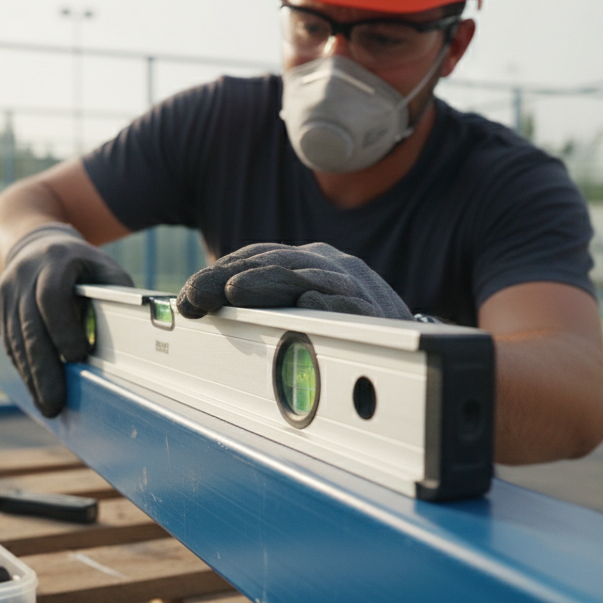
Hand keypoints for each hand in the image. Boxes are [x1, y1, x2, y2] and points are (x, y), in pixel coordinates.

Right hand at [0, 223, 133, 416]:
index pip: (50, 297)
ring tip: (48, 405)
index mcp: (54, 261)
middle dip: (43, 368)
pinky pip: (9, 343)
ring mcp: (5, 292)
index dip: (63, 328)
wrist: (36, 246)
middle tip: (55, 402)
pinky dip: (23, 368)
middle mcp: (23, 275)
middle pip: (29, 326)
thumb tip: (136, 334)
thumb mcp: (104, 269)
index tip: (78, 356)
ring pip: (15, 340)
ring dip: (31, 376)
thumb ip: (117, 295)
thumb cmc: (81, 265)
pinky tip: (36, 388)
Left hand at [176, 242, 411, 319]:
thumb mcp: (300, 310)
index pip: (257, 257)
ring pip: (307, 279)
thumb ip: (259, 308)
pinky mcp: (379, 315)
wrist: (415, 345)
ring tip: (234, 292)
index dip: (219, 273)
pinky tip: (304, 306)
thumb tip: (195, 314)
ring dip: (269, 284)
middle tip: (200, 295)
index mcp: (307, 262)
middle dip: (231, 278)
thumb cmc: (346, 331)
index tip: (187, 299)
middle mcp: (329, 268)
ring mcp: (355, 288)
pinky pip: (352, 308)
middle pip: (275, 265)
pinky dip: (329, 305)